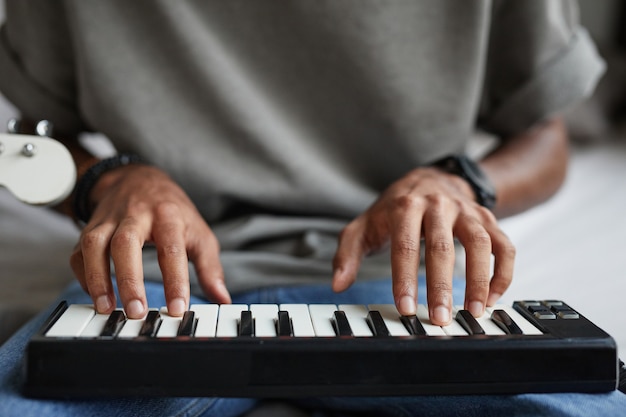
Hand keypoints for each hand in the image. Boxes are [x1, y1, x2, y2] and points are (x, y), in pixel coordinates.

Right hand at [70, 164, 230, 318]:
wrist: (140, 179)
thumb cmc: (174, 212)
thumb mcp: (200, 234)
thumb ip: (210, 268)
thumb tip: (222, 299)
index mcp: (169, 216)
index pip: (172, 249)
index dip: (175, 281)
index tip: (178, 309)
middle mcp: (136, 215)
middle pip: (127, 243)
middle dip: (129, 280)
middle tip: (136, 312)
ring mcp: (110, 220)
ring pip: (95, 244)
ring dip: (98, 277)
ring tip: (105, 308)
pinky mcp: (91, 227)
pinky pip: (79, 251)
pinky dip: (83, 274)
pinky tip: (95, 295)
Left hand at [332, 166, 514, 324]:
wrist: (431, 178)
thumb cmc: (394, 208)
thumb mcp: (364, 225)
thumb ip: (347, 253)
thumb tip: (338, 284)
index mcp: (404, 206)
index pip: (404, 245)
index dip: (405, 278)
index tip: (406, 307)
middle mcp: (437, 205)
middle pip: (442, 247)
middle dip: (441, 286)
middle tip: (439, 318)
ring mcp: (465, 211)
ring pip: (479, 244)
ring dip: (479, 280)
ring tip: (474, 312)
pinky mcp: (486, 219)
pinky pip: (503, 245)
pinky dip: (502, 272)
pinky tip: (493, 297)